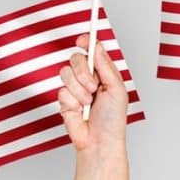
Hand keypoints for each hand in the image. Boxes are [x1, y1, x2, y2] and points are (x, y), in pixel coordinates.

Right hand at [58, 34, 129, 179]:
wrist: (100, 141)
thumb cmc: (113, 118)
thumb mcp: (116, 89)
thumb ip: (106, 67)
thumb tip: (97, 46)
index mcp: (103, 73)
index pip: (92, 51)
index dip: (86, 42)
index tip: (83, 39)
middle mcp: (88, 78)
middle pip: (76, 58)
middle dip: (83, 71)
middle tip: (93, 86)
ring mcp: (74, 88)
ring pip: (66, 72)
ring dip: (79, 88)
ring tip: (88, 102)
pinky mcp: (64, 100)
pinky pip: (62, 90)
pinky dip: (73, 100)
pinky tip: (80, 110)